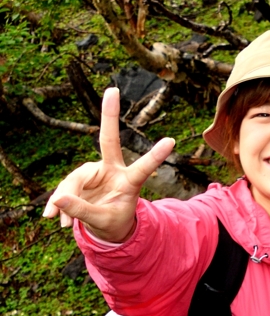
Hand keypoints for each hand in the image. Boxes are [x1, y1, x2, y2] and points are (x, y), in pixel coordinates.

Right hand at [43, 88, 174, 241]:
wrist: (104, 226)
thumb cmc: (112, 221)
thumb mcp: (101, 222)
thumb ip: (82, 211)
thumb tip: (57, 200)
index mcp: (129, 182)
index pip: (143, 168)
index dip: (155, 156)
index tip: (171, 141)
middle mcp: (112, 170)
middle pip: (108, 140)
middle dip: (109, 114)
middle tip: (113, 89)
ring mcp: (95, 171)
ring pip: (73, 180)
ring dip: (66, 202)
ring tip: (65, 224)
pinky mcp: (79, 177)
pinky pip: (63, 189)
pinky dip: (58, 205)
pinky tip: (53, 218)